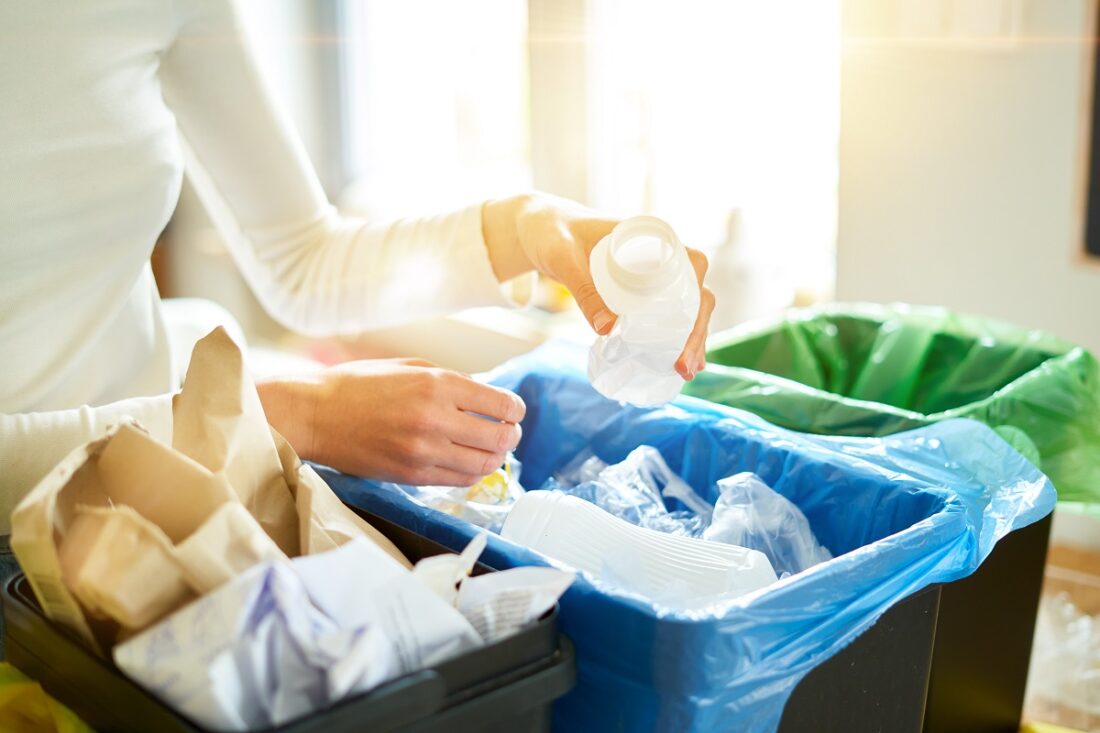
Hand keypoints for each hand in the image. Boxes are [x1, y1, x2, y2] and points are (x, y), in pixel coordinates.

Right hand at [257, 359, 524, 485]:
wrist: (316, 415)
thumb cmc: (359, 385)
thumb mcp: (411, 367)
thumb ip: (452, 382)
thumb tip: (488, 398)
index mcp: (437, 384)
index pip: (502, 404)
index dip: (515, 410)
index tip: (512, 411)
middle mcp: (435, 418)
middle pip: (501, 438)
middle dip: (512, 435)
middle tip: (508, 432)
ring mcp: (424, 451)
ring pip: (484, 465)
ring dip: (495, 458)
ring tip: (492, 450)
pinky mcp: (412, 475)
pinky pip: (459, 480)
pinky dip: (472, 473)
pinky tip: (468, 461)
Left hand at [483, 193, 714, 378]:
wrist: (542, 230)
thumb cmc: (554, 233)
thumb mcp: (564, 258)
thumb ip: (583, 288)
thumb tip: (608, 329)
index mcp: (651, 237)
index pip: (693, 263)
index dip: (697, 296)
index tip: (687, 327)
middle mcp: (659, 255)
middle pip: (694, 293)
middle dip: (696, 331)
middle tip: (684, 366)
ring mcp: (651, 276)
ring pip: (685, 308)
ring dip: (689, 339)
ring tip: (684, 372)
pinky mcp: (639, 292)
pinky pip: (665, 314)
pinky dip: (673, 337)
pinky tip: (675, 363)